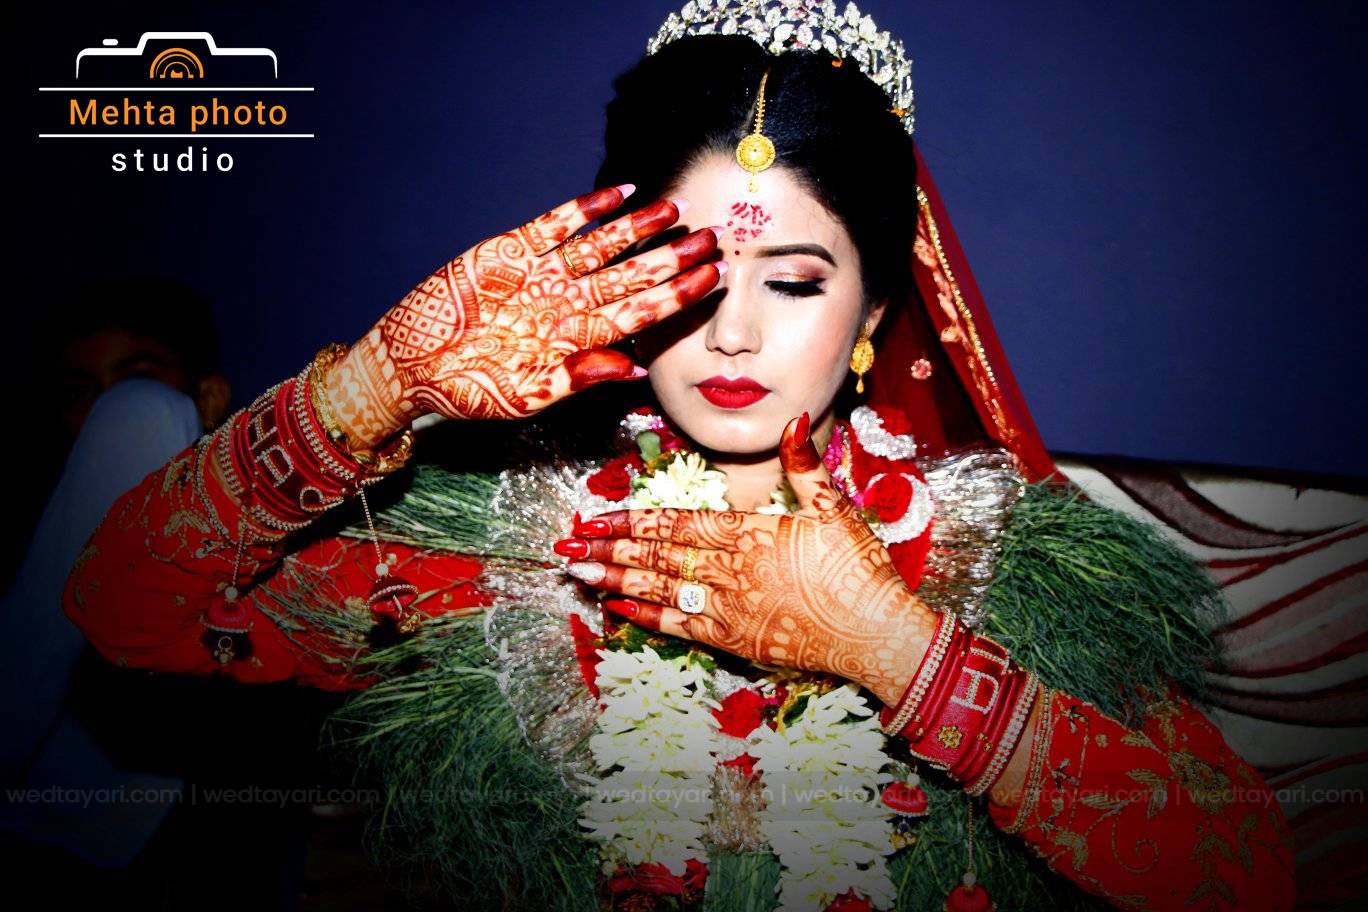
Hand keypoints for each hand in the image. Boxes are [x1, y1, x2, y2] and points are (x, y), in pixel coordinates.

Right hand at [325, 185, 723, 445]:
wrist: (410, 366)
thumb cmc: (467, 392)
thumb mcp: (526, 394)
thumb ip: (579, 378)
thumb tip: (635, 368)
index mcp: (578, 340)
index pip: (642, 313)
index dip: (679, 295)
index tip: (716, 278)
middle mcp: (568, 304)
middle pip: (633, 275)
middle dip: (673, 256)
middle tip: (714, 236)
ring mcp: (542, 276)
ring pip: (602, 246)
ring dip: (639, 228)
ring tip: (676, 208)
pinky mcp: (510, 250)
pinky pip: (557, 225)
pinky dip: (587, 209)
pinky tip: (620, 195)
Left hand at [557, 412, 936, 704]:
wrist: (876, 634)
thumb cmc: (857, 568)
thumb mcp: (835, 507)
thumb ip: (804, 465)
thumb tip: (789, 416)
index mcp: (749, 533)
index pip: (675, 523)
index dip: (630, 519)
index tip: (594, 516)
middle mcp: (730, 570)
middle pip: (656, 555)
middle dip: (607, 548)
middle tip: (565, 544)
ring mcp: (728, 608)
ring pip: (659, 589)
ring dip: (614, 579)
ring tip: (576, 571)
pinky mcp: (735, 641)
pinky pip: (679, 626)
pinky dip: (645, 617)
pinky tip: (616, 607)